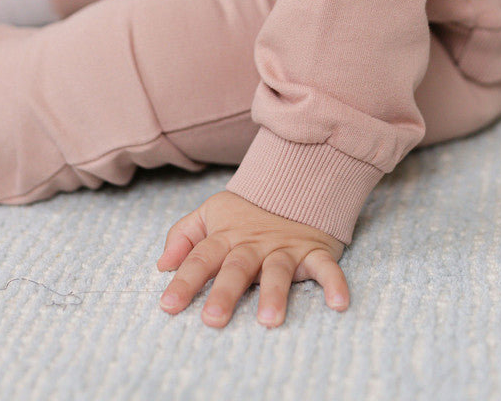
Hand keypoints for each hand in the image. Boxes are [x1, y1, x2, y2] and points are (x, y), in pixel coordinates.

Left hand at [157, 190, 349, 327]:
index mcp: (226, 236)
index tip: (168, 306)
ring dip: (274, 294)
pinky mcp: (314, 249)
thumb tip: (162, 265)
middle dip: (225, 293)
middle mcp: (254, 244)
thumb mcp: (211, 213)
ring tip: (268, 321)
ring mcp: (285, 247)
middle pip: (237, 268)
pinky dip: (334, 283)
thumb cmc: (248, 208)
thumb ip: (184, 236)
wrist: (295, 179)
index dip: (184, 281)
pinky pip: (326, 267)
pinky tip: (339, 304)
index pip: (200, 259)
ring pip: (278, 270)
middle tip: (213, 320)